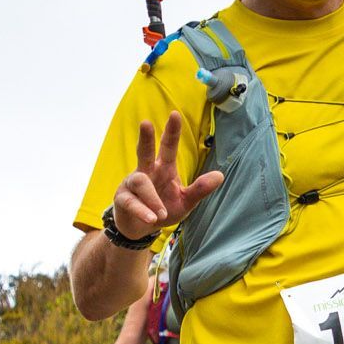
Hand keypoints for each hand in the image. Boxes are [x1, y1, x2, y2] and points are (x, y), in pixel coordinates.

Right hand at [111, 113, 222, 241]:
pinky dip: (142, 210)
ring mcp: (131, 184)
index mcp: (163, 169)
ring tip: (162, 213)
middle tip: (146, 123)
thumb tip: (220, 175)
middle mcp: (146, 172)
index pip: (168, 147)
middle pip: (144, 151)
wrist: (140, 229)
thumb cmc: (163, 210)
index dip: (172, 132)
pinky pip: (131, 202)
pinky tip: (152, 219)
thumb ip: (200, 189)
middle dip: (145, 138)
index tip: (175, 114)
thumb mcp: (185, 201)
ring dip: (152, 198)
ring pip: (140, 182)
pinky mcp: (122, 199)